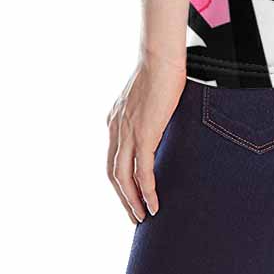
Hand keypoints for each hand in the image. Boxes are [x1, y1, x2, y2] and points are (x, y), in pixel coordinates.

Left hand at [106, 57, 186, 222]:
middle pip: (113, 174)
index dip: (120, 180)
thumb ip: (148, 113)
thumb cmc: (160, 70)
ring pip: (123, 177)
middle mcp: (116, 129)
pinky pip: (142, 170)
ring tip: (144, 216)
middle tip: (135, 215)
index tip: (131, 194)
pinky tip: (153, 202)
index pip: (113, 158)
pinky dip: (146, 189)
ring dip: (132, 200)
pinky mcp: (143, 134)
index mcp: (115, 121)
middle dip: (123, 197)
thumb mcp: (147, 97)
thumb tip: (161, 120)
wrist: (160, 57)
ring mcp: (127, 133)